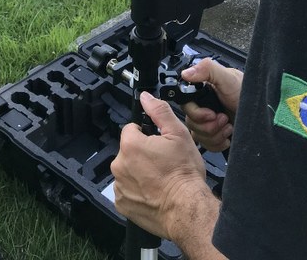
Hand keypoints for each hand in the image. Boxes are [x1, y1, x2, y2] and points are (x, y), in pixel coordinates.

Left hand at [111, 91, 208, 239]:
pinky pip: (126, 190)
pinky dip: (137, 191)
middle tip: (162, 162)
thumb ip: (159, 111)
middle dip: (142, 153)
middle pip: (128, 150)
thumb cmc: (183, 174)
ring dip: (139, 172)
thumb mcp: (178, 134)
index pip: (131, 129)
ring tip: (159, 178)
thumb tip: (146, 98)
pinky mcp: (122, 204)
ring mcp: (120, 187)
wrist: (187, 209)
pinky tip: (153, 191)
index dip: (147, 134)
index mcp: (130, 145)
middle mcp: (120, 165)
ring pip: (128, 170)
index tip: (158, 143)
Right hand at [180, 59, 242, 151]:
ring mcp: (209, 121)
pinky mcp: (215, 135)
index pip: (186, 105)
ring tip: (229, 126)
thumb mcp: (228, 78)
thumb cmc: (248, 92)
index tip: (210, 114)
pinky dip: (218, 143)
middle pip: (191, 122)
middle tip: (224, 118)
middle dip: (209, 125)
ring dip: (215, 134)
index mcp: (203, 91)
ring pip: (198, 135)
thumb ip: (207, 70)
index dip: (197, 113)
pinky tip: (228, 135)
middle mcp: (204, 105)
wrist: (264, 113)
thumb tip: (186, 73)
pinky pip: (207, 145)